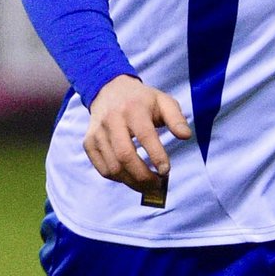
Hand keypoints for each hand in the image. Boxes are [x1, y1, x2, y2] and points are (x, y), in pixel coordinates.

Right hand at [85, 74, 192, 196]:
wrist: (109, 90)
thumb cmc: (142, 100)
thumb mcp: (164, 101)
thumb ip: (176, 119)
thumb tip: (186, 136)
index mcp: (133, 109)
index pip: (144, 135)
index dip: (156, 155)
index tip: (166, 170)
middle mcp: (112, 120)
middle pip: (124, 155)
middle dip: (142, 176)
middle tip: (157, 185)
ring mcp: (97, 133)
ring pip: (112, 166)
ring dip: (131, 181)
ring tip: (147, 185)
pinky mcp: (88, 143)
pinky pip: (102, 169)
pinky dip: (118, 179)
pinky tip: (131, 178)